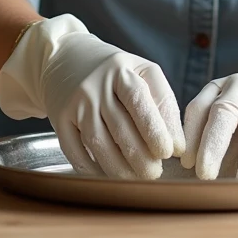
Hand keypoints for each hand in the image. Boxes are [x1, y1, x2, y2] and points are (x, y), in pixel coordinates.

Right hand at [0, 14, 184, 179]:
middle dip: (139, 155)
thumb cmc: (115, 71)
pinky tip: (107, 177)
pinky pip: (74, 150)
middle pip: (118, 127)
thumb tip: (178, 146)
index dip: (153, 128)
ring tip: (136, 179)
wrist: (66, 58)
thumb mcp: (142, 72)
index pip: (138, 100)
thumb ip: (163, 103)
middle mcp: (95, 86)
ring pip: (97, 142)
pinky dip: (91, 168)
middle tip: (154, 173)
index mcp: (120, 70)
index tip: (168, 152)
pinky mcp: (59, 119)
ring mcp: (75, 103)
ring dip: (118, 167)